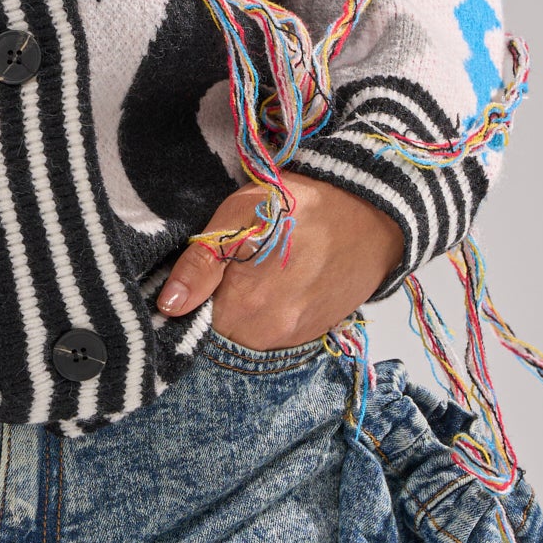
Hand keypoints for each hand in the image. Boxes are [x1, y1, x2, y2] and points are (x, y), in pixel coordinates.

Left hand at [155, 175, 403, 350]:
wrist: (372, 210)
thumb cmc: (299, 205)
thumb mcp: (239, 216)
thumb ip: (200, 264)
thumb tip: (169, 306)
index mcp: (244, 309)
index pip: (193, 330)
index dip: (187, 307)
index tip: (195, 284)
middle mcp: (271, 335)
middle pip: (221, 337)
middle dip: (215, 310)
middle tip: (227, 271)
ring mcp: (297, 337)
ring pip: (249, 337)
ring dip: (244, 313)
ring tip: (255, 274)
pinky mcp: (316, 332)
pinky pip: (278, 335)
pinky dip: (270, 315)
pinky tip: (277, 283)